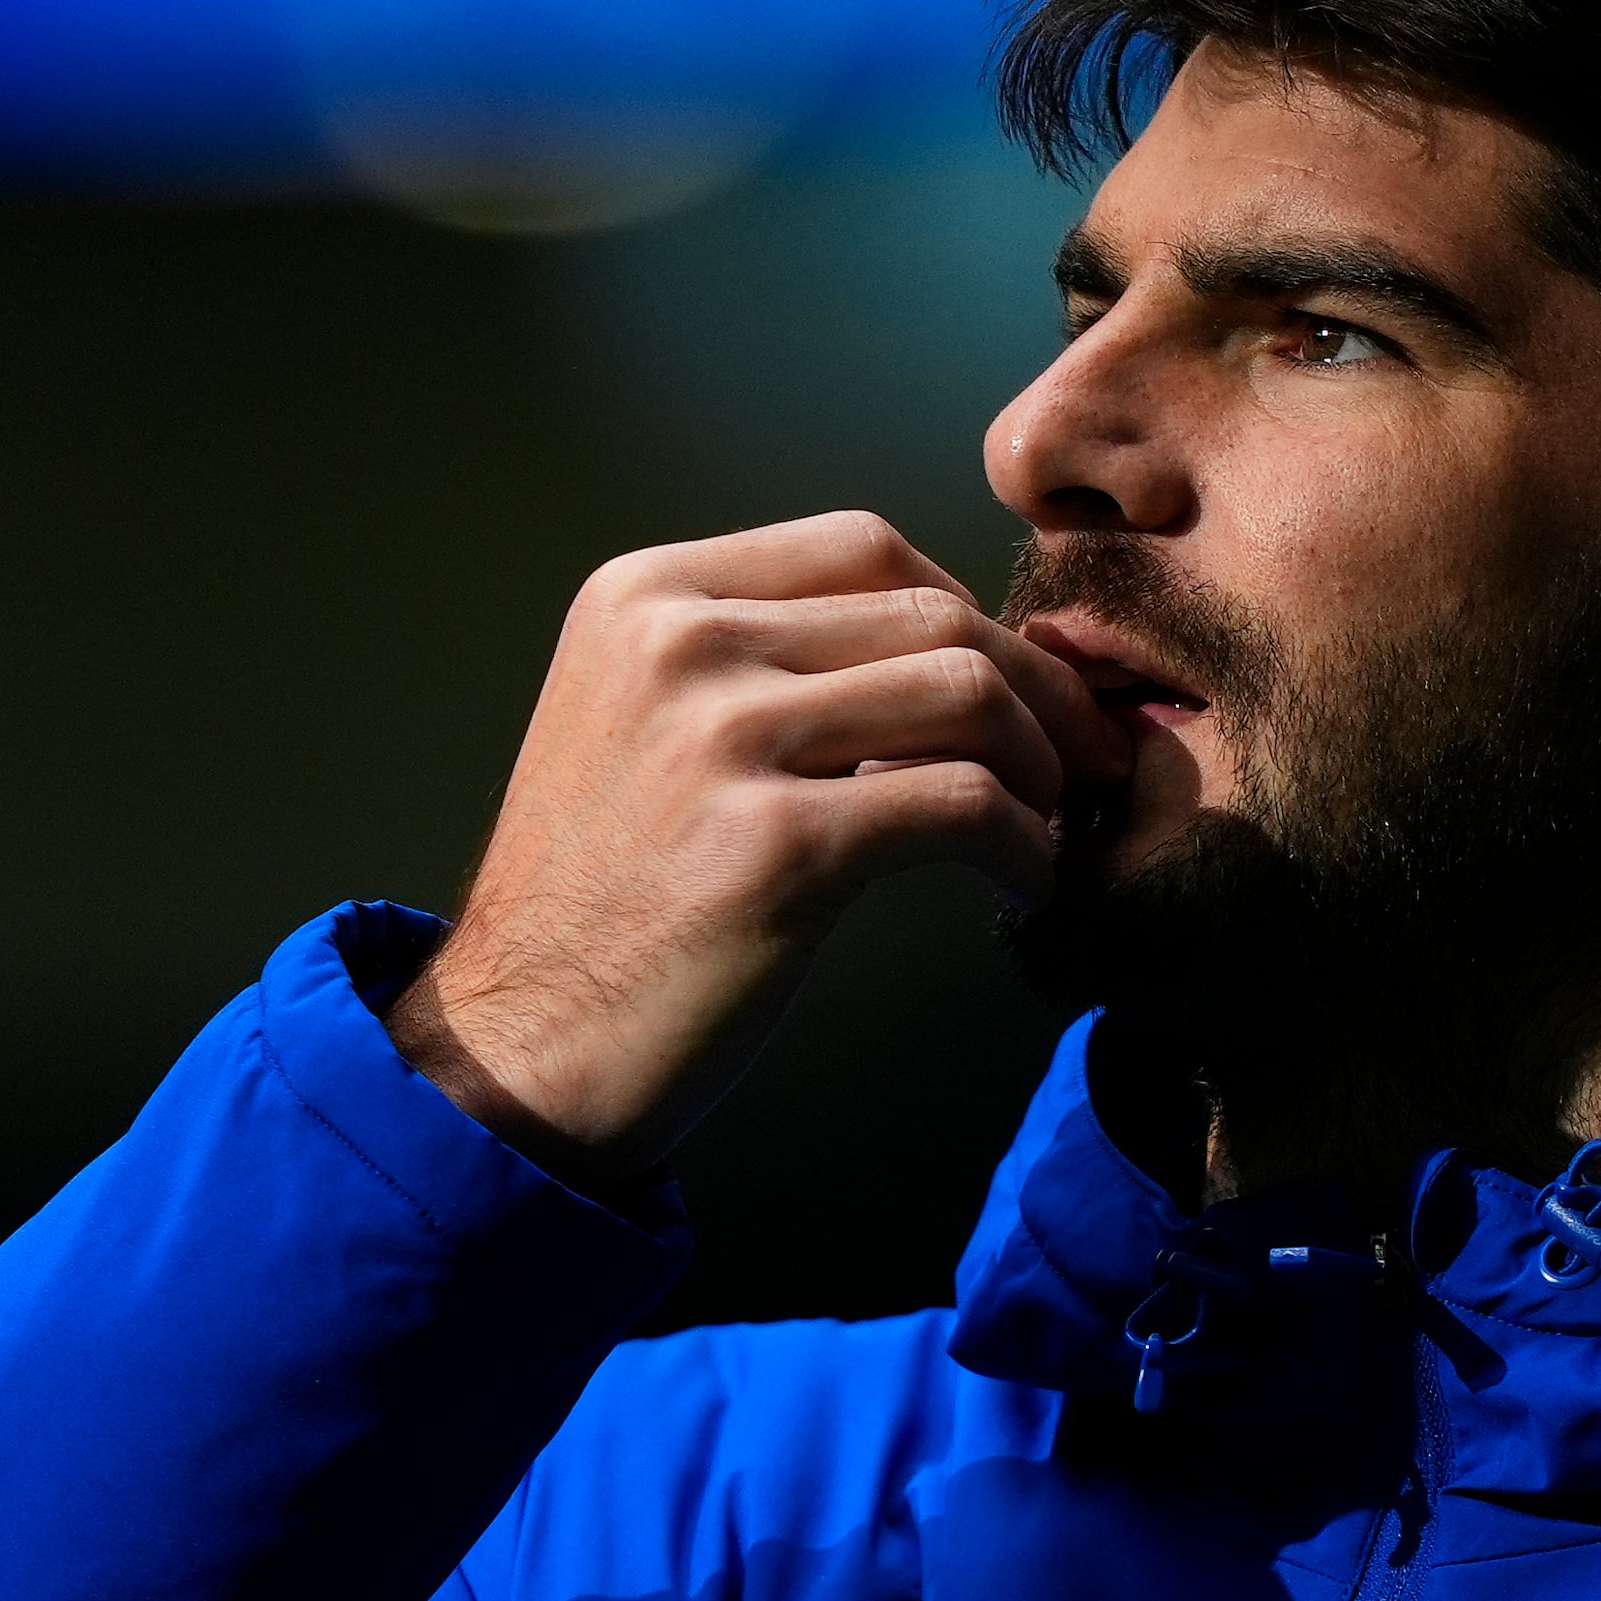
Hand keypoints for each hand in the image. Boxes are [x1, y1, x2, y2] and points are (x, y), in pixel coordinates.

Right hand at [390, 512, 1126, 1176]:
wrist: (518, 1052)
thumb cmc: (608, 907)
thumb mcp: (647, 732)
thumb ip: (765, 669)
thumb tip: (949, 651)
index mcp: (645, 597)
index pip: (863, 547)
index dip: (966, 612)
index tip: (1012, 685)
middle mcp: (677, 642)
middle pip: (930, 609)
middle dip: (1035, 683)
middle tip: (1081, 758)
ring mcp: (722, 737)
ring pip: (965, 688)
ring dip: (1042, 761)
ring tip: (1048, 824)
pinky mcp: (775, 845)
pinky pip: (964, 803)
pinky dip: (1024, 844)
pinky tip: (1024, 884)